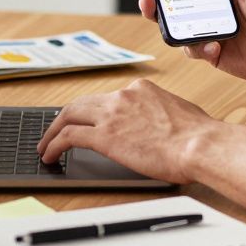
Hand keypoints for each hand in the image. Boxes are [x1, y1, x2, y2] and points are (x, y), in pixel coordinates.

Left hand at [37, 79, 219, 183]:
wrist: (200, 145)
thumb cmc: (198, 135)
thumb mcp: (179, 113)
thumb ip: (161, 115)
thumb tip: (160, 126)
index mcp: (140, 90)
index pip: (107, 98)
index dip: (92, 112)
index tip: (87, 122)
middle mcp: (123, 96)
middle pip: (82, 103)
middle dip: (65, 118)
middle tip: (56, 131)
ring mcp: (111, 114)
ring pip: (69, 115)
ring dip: (53, 131)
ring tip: (46, 146)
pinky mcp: (104, 135)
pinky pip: (69, 137)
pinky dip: (54, 145)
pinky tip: (50, 156)